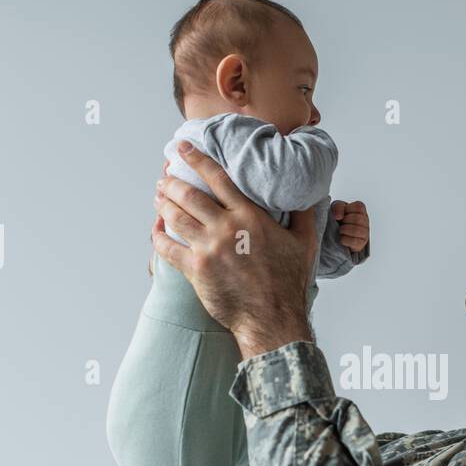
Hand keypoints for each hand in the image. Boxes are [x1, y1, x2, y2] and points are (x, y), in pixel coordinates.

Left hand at [152, 141, 316, 358]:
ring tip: (158, 197)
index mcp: (250, 217)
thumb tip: (309, 194)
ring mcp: (209, 249)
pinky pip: (167, 248)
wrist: (273, 318)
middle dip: (172, 181)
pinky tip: (156, 229)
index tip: (181, 147)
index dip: (196, 158)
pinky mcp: (196, 271)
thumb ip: (303, 214)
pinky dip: (157, 235)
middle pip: (189, 194)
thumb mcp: (304, 243)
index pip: (218, 178)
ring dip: (163, 204)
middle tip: (165, 176)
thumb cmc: (289, 283)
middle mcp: (226, 229)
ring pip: (175, 217)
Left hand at [331, 199, 368, 252]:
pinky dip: (344, 239)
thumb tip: (338, 216)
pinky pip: (354, 241)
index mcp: (361, 211)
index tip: (341, 214)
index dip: (347, 210)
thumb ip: (338, 207)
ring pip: (356, 230)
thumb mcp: (336, 209)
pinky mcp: (361, 243)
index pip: (359, 207)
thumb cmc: (338, 220)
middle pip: (357, 219)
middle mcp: (365, 221)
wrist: (335, 235)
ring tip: (340, 231)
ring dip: (344, 230)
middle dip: (345, 221)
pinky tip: (342, 238)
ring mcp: (365, 233)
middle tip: (340, 224)